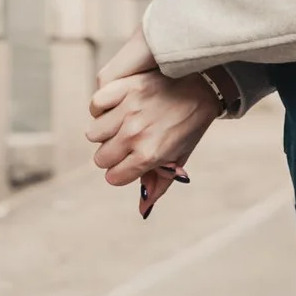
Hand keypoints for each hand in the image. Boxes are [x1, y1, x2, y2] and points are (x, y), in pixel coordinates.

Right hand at [89, 63, 219, 189]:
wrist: (202, 86)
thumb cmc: (189, 124)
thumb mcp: (179, 158)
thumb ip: (160, 184)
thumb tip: (144, 209)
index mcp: (149, 155)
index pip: (113, 177)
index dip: (121, 172)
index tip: (130, 162)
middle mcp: (135, 134)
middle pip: (100, 158)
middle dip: (112, 155)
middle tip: (128, 143)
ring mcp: (127, 110)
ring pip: (93, 133)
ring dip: (105, 131)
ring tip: (121, 124)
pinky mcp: (123, 88)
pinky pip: (94, 105)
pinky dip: (101, 108)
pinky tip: (116, 108)